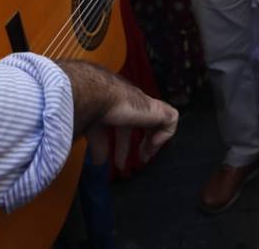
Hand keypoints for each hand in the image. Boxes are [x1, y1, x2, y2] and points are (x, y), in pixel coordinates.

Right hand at [61, 60, 177, 166]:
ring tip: (146, 157)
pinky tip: (151, 145)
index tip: (119, 161)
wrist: (95, 95)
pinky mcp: (156, 109)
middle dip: (141, 143)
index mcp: (114, 106)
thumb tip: (98, 163)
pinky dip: (164, 136)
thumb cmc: (88, 108)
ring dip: (153, 142)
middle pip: (140, 124)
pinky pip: (171, 119)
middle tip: (140, 159)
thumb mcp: (93, 132)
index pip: (122, 125)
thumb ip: (98, 146)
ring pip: (158, 120)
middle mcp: (130, 103)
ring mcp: (144, 105)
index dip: (122, 144)